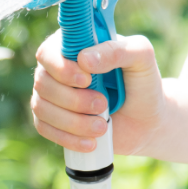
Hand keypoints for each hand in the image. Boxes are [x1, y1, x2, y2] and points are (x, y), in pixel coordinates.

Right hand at [31, 30, 168, 153]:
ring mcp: (51, 95)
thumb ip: (117, 50)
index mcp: (73, 46)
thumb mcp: (141, 57)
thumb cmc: (143, 83)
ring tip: (102, 126)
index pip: (48, 52)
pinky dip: (68, 138)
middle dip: (73, 99)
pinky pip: (44, 129)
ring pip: (41, 107)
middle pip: (42, 82)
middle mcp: (56, 68)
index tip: (86, 80)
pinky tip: (91, 142)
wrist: (147, 121)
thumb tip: (83, 59)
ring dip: (73, 121)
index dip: (61, 68)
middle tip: (103, 104)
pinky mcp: (51, 120)